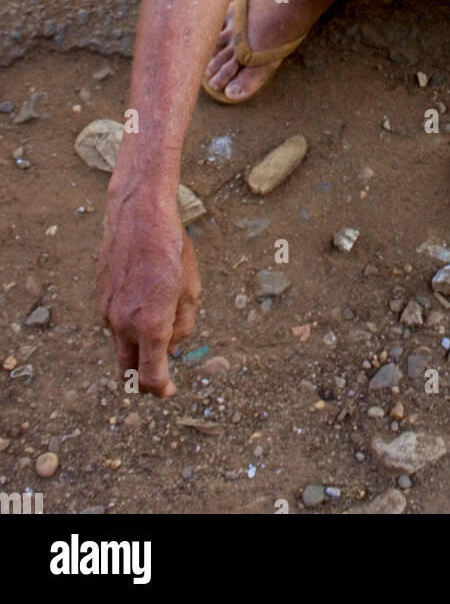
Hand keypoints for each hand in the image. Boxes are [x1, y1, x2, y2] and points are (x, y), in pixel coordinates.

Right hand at [97, 188, 201, 395]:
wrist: (139, 216)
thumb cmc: (172, 250)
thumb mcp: (190, 290)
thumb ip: (182, 325)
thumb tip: (170, 346)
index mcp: (150, 326)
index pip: (150, 377)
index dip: (161, 389)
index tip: (168, 390)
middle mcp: (123, 324)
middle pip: (127, 371)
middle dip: (142, 379)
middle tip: (159, 375)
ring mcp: (107, 310)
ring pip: (121, 342)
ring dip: (137, 342)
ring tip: (160, 309)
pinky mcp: (100, 295)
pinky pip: (114, 319)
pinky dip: (128, 319)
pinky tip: (144, 292)